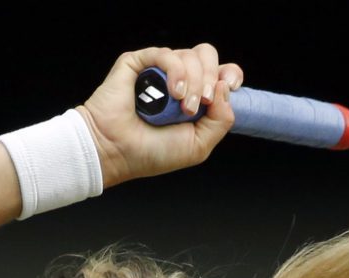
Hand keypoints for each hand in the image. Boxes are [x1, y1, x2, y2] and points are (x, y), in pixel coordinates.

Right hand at [77, 44, 244, 185]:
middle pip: (207, 56)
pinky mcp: (138, 63)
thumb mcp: (199, 145)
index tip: (231, 86)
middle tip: (202, 104)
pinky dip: (175, 71)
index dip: (230, 74)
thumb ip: (221, 120)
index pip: (220, 72)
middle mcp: (178, 81)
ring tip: (181, 106)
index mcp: (194, 98)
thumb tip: (224, 86)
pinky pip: (165, 54)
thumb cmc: (151, 153)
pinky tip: (172, 92)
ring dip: (194, 81)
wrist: (117, 151)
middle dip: (211, 78)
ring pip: (190, 55)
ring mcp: (158, 71)